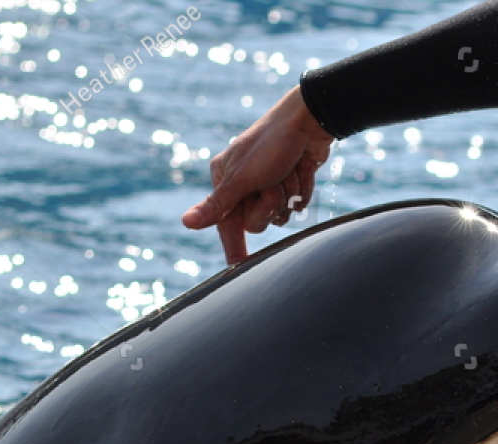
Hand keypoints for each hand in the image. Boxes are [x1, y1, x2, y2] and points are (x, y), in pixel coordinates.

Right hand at [181, 86, 333, 264]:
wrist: (310, 120)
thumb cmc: (272, 144)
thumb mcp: (242, 178)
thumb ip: (217, 205)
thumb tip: (186, 223)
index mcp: (224, 179)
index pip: (226, 222)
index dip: (233, 247)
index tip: (237, 269)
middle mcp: (244, 183)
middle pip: (255, 222)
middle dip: (268, 205)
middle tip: (271, 184)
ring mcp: (268, 183)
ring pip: (279, 216)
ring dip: (288, 196)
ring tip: (287, 172)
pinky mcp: (289, 182)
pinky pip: (296, 205)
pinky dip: (302, 190)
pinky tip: (301, 170)